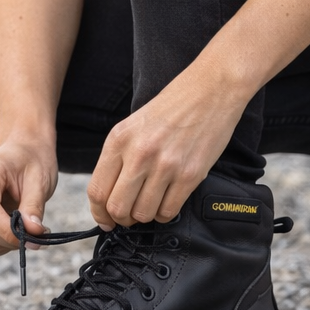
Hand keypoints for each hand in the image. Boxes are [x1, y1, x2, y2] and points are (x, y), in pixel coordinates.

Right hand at [0, 139, 58, 257]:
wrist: (22, 153)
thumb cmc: (32, 163)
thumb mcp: (41, 180)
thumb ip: (34, 207)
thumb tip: (33, 233)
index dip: (6, 229)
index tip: (31, 238)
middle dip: (10, 239)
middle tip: (37, 235)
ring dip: (5, 244)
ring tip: (24, 229)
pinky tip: (11, 230)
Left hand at [87, 69, 244, 227]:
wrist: (212, 89)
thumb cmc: (173, 106)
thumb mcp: (134, 124)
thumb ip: (120, 156)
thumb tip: (110, 194)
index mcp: (119, 139)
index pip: (97, 190)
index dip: (99, 213)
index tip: (105, 219)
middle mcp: (139, 153)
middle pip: (117, 208)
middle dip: (121, 219)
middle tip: (128, 216)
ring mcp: (165, 165)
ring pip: (143, 214)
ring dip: (145, 216)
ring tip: (150, 203)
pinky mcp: (190, 175)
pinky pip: (168, 211)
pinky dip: (165, 213)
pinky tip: (167, 200)